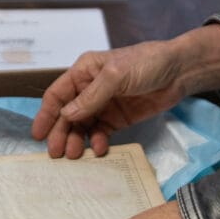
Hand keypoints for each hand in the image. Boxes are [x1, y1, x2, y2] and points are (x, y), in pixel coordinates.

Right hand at [31, 25, 219, 158]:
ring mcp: (104, 105)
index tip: (38, 135)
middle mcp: (89, 90)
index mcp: (84, 72)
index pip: (58, 95)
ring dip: (77, 141)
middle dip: (60, 134)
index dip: (46, 114)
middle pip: (67, 115)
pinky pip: (102, 133)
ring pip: (82, 127)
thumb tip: (66, 116)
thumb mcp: (116, 75)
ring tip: (75, 155)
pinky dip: (98, 142)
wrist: (181, 71)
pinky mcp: (118, 119)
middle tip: (56, 154)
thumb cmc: (147, 62)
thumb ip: (90, 97)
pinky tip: (100, 149)